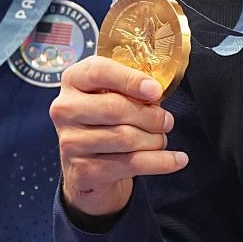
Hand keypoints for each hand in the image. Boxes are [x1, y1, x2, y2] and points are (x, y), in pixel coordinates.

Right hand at [52, 56, 188, 220]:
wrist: (87, 167)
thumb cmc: (105, 122)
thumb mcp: (113, 95)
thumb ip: (130, 88)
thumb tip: (155, 92)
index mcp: (73, 80)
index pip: (98, 71)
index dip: (130, 79)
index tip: (155, 91)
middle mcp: (65, 109)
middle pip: (114, 107)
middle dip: (150, 116)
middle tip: (167, 121)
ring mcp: (70, 142)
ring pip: (125, 138)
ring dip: (155, 140)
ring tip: (161, 139)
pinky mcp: (83, 171)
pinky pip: (131, 164)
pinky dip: (161, 162)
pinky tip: (177, 160)